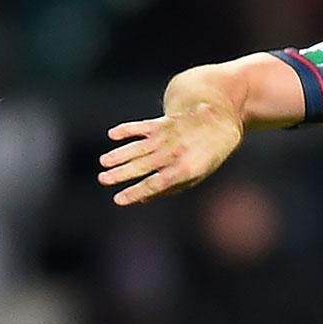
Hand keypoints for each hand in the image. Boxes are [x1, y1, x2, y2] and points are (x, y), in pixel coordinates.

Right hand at [97, 97, 242, 205]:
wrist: (219, 124)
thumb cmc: (205, 157)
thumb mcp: (194, 177)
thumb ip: (169, 188)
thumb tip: (141, 199)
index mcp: (185, 169)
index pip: (156, 184)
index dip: (136, 192)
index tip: (118, 200)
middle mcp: (175, 152)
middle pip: (143, 165)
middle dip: (122, 173)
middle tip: (103, 179)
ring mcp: (169, 136)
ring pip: (140, 147)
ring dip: (120, 154)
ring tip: (104, 162)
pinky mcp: (163, 123)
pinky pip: (143, 126)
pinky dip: (128, 129)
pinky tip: (112, 135)